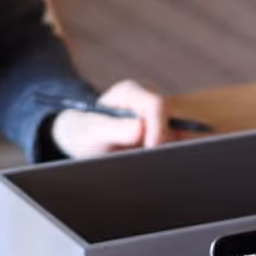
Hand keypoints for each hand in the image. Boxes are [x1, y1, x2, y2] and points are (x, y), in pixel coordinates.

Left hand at [51, 79, 169, 157]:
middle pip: (170, 119)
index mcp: (129, 92)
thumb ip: (113, 130)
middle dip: (164, 142)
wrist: (80, 138)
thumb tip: (141, 128)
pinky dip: (164, 153)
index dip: (159, 128)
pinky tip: (149, 163)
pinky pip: (172, 141)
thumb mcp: (91, 133)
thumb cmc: (83, 132)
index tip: (152, 149)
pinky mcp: (158, 130)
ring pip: (174, 132)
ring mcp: (153, 116)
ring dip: (164, 149)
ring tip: (143, 163)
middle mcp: (145, 100)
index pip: (157, 105)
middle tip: (149, 161)